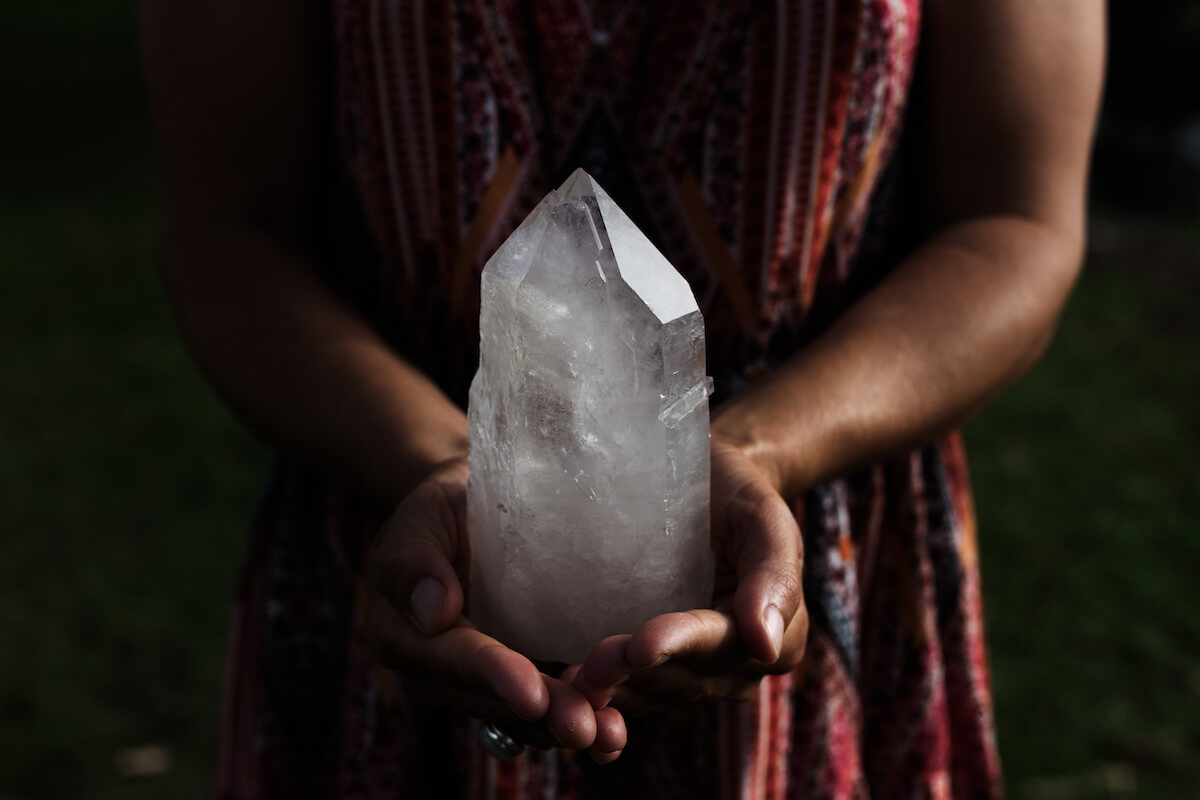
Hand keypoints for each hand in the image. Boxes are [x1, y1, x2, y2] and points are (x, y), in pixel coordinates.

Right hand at [367, 458, 627, 761]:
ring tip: (610, 735)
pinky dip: (584, 717)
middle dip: (540, 716)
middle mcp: (439, 673)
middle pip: (492, 700)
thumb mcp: (421, 517)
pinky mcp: (523, 678)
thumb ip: (413, 561)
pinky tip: (615, 731)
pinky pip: (548, 708)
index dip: (493, 676)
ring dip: (565, 727)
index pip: (452, 660)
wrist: (477, 511)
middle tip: (585, 727)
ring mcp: (483, 683)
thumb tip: (433, 613)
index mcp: (403, 637)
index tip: (531, 693)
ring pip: (523, 717)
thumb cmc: (444, 508)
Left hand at [569, 436, 807, 712]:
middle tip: (589, 663)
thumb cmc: (736, 492)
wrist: (703, 485)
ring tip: (570, 682)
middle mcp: (738, 665)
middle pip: (686, 678)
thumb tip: (766, 645)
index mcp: (778, 635)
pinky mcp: (657, 670)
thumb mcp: (762, 516)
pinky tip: (568, 693)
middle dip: (637, 674)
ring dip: (615, 692)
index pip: (724, 645)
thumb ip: (773, 575)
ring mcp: (697, 674)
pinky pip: (635, 694)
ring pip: (656, 694)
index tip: (641, 645)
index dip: (681, 646)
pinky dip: (604, 698)